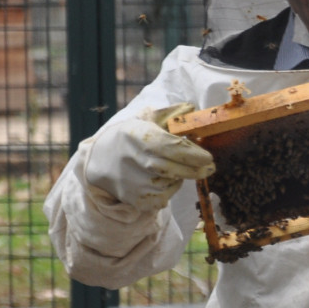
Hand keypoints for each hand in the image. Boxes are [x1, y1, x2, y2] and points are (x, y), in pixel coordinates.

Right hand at [84, 103, 214, 211]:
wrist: (99, 159)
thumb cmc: (132, 137)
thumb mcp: (147, 120)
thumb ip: (172, 115)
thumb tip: (192, 109)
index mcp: (137, 135)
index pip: (168, 147)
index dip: (191, 154)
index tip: (208, 158)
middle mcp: (132, 160)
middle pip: (171, 169)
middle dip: (194, 170)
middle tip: (209, 167)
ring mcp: (132, 182)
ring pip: (169, 184)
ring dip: (179, 178)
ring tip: (176, 169)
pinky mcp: (133, 199)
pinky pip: (162, 198)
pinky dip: (169, 190)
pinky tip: (163, 180)